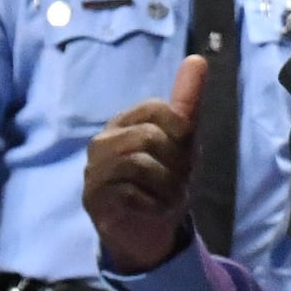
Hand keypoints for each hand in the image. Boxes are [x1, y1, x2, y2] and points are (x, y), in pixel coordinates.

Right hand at [86, 56, 207, 273]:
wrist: (149, 231)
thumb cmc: (165, 180)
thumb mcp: (184, 142)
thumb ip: (187, 102)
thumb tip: (197, 59)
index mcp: (125, 121)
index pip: (157, 108)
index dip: (181, 131)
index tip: (186, 152)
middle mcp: (103, 141)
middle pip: (151, 137)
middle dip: (176, 165)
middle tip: (178, 183)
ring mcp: (94, 169)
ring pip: (141, 165)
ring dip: (167, 188)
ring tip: (167, 197)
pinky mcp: (93, 197)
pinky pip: (131, 193)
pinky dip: (153, 205)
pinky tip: (152, 209)